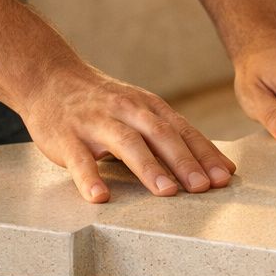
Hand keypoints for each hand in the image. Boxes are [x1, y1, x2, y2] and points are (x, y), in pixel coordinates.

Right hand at [21, 63, 235, 202]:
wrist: (50, 78)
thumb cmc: (105, 103)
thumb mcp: (142, 112)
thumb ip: (175, 136)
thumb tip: (220, 166)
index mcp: (150, 108)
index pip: (184, 132)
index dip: (205, 154)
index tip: (225, 177)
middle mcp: (127, 111)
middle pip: (161, 136)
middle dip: (184, 161)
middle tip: (203, 187)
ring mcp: (96, 123)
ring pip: (127, 144)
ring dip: (149, 168)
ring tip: (166, 191)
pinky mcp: (66, 137)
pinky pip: (79, 160)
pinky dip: (89, 178)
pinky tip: (100, 197)